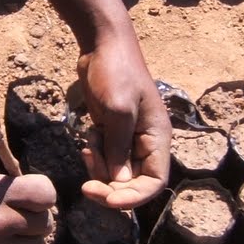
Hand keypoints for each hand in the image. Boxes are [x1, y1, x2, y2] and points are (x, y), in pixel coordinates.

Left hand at [76, 36, 170, 208]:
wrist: (102, 44)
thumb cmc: (116, 71)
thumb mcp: (118, 109)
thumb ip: (119, 148)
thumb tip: (118, 184)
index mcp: (157, 138)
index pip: (154, 183)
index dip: (133, 198)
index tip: (106, 198)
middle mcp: (146, 142)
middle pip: (132, 183)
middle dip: (109, 186)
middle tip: (86, 183)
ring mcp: (128, 138)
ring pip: (115, 173)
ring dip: (99, 169)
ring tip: (89, 146)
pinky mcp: (112, 133)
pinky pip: (104, 158)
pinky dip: (94, 155)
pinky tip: (88, 135)